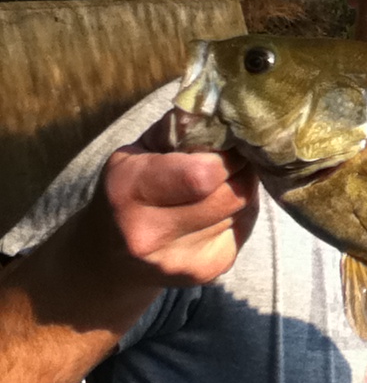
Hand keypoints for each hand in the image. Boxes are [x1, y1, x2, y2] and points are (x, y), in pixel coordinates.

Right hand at [86, 111, 258, 288]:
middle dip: (240, 170)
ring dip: (241, 190)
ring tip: (221, 183)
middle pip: (231, 194)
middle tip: (233, 159)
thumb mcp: (139, 150)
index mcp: (129, 190)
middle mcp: (150, 234)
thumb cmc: (129, 188)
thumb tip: (225, 107)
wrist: (107, 257)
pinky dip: (240, 214)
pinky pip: (243, 230)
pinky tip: (217, 209)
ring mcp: (178, 261)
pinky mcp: (204, 274)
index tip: (227, 144)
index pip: (203, 175)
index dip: (226, 156)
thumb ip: (179, 128)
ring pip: (242, 211)